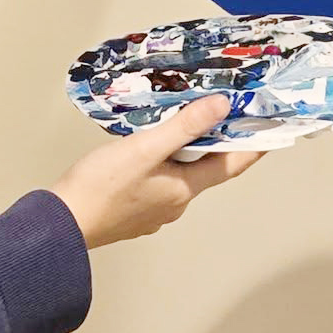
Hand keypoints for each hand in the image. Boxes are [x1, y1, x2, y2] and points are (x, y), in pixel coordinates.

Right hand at [49, 96, 262, 247]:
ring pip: (180, 174)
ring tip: (180, 121)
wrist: (60, 226)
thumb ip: (184, 126)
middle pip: (205, 168)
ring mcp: (152, 211)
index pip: (231, 166)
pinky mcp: (131, 211)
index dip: (253, 146)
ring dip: (185, 150)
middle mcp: (174, 205)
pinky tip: (147, 147)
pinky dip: (163, 161)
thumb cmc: (103, 186)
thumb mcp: (145, 148)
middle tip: (219, 109)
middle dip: (215, 141)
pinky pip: (158, 181)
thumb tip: (223, 106)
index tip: (272, 129)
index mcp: (184, 190)